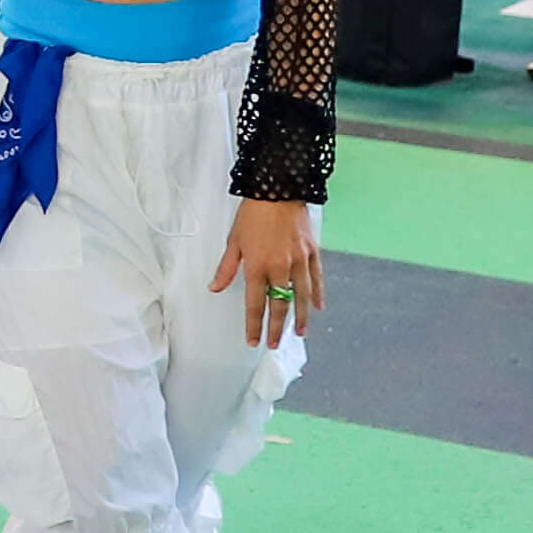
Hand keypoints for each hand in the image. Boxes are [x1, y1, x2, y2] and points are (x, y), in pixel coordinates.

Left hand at [214, 198, 322, 349]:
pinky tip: (318, 307)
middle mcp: (279, 268)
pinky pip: (316, 279)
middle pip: (279, 305)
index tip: (253, 341)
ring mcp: (299, 261)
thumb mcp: (234, 240)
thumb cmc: (253, 213)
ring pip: (300, 297)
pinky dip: (317, 294)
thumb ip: (226, 268)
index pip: (254, 304)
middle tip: (274, 344)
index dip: (253, 325)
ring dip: (300, 317)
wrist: (278, 189)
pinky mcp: (312, 253)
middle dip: (276, 327)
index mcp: (257, 266)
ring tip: (299, 333)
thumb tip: (214, 287)